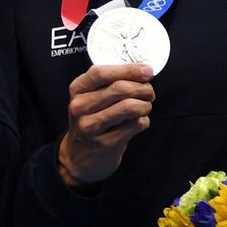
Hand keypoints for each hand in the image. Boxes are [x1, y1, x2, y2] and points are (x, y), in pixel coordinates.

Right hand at [56, 62, 154, 187]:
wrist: (77, 157)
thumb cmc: (90, 121)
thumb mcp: (89, 99)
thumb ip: (109, 84)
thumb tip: (143, 71)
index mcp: (77, 90)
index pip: (102, 73)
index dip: (129, 69)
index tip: (148, 70)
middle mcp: (80, 106)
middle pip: (120, 89)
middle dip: (143, 88)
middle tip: (149, 92)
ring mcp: (91, 126)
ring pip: (130, 107)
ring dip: (145, 105)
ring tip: (145, 107)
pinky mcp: (105, 143)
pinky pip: (135, 125)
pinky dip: (143, 121)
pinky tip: (138, 122)